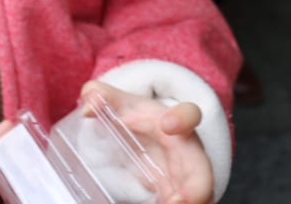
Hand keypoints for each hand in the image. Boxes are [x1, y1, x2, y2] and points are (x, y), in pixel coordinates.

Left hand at [82, 81, 212, 203]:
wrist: (145, 133)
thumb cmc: (137, 116)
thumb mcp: (120, 104)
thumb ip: (100, 97)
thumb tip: (87, 106)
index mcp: (175, 122)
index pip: (188, 114)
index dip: (181, 118)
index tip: (167, 125)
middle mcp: (188, 152)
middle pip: (203, 171)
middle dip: (196, 188)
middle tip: (180, 201)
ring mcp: (186, 178)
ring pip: (199, 196)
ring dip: (188, 203)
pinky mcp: (178, 195)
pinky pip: (180, 203)